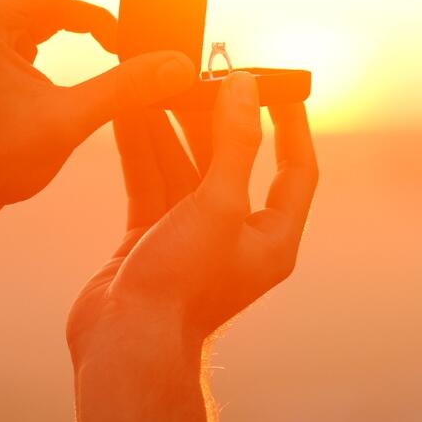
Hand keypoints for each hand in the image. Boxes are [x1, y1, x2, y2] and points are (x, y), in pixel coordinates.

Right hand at [67, 72, 318, 366]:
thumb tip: (244, 86)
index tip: (278, 85)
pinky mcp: (151, 238)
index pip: (296, 171)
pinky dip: (141, 149)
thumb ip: (234, 143)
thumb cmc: (182, 286)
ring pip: (184, 167)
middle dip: (215, 117)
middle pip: (233, 161)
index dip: (292, 125)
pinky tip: (128, 113)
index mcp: (272, 239)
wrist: (124, 347)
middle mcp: (236, 237)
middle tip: (199, 73)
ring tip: (155, 82)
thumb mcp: (217, 205)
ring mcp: (191, 237)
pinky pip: (150, 181)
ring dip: (171, 127)